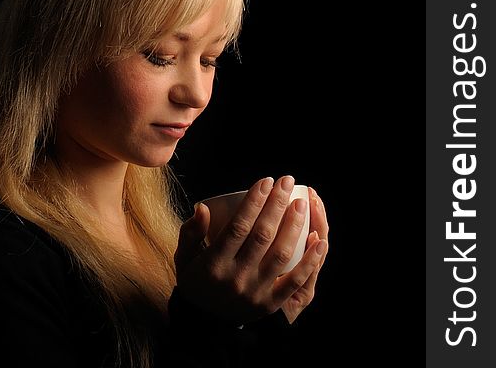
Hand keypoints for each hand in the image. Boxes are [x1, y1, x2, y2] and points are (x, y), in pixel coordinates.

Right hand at [174, 176, 327, 324]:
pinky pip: (295, 281)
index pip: (238, 226)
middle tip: (286, 181)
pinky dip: (310, 261)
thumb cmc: (196, 280)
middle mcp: (235, 278)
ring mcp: (255, 292)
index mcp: (213, 263)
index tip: (266, 181)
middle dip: (277, 204)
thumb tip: (204, 208)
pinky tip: (320, 240)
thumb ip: (191, 232)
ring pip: (281, 254)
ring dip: (294, 226)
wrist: (204, 323)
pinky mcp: (271, 304)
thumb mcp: (184, 256)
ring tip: (301, 203)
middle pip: (262, 235)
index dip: (254, 202)